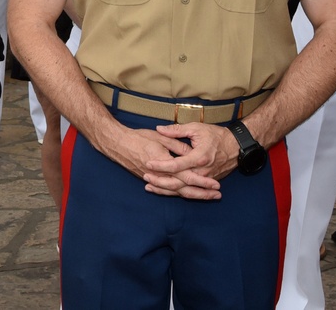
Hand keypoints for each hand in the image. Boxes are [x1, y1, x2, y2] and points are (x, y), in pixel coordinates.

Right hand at [103, 126, 222, 199]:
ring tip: (208, 197)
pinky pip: (167, 191)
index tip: (216, 184)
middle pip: (184, 188)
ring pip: (177, 192)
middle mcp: (160, 174)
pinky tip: (188, 195)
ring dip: (193, 195)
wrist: (118, 144)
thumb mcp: (160, 137)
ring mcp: (155, 180)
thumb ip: (177, 145)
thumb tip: (190, 153)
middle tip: (217, 194)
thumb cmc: (139, 137)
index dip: (202, 181)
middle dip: (202, 193)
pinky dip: (179, 194)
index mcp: (165, 162)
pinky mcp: (151, 181)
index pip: (187, 175)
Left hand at [142, 123, 237, 197]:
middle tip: (145, 177)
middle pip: (178, 182)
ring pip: (182, 189)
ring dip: (165, 189)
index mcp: (198, 157)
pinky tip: (164, 191)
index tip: (148, 163)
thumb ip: (177, 130)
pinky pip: (189, 191)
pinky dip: (176, 192)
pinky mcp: (206, 183)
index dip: (161, 165)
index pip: (176, 165)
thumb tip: (160, 129)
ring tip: (149, 187)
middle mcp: (201, 172)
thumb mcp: (196, 128)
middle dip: (160, 181)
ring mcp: (204, 179)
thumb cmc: (216, 135)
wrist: (236, 146)